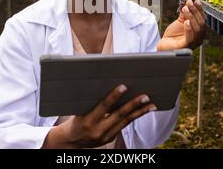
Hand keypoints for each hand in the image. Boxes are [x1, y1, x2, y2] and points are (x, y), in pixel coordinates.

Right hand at [41, 84, 156, 148]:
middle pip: (119, 115)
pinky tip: (144, 110)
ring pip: (125, 122)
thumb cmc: (75, 119)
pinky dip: (135, 116)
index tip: (124, 87)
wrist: (71, 140)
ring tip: (151, 104)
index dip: (114, 96)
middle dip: (133, 105)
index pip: (103, 106)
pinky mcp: (110, 138)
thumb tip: (106, 82)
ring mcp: (106, 136)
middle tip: (145, 96)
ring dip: (139, 112)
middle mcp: (98, 130)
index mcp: (87, 120)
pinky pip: (125, 125)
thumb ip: (92, 100)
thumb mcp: (79, 109)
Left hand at [157, 0, 206, 50]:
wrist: (164, 45)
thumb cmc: (173, 35)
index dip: (200, 9)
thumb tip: (188, 3)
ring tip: (185, 9)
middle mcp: (199, 38)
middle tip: (189, 3)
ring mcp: (193, 43)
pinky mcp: (185, 46)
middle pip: (201, 23)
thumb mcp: (180, 22)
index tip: (196, 1)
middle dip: (195, 11)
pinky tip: (186, 22)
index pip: (203, 19)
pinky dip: (189, 29)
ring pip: (197, 29)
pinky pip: (190, 38)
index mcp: (199, 31)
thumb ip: (185, 14)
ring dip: (191, 17)